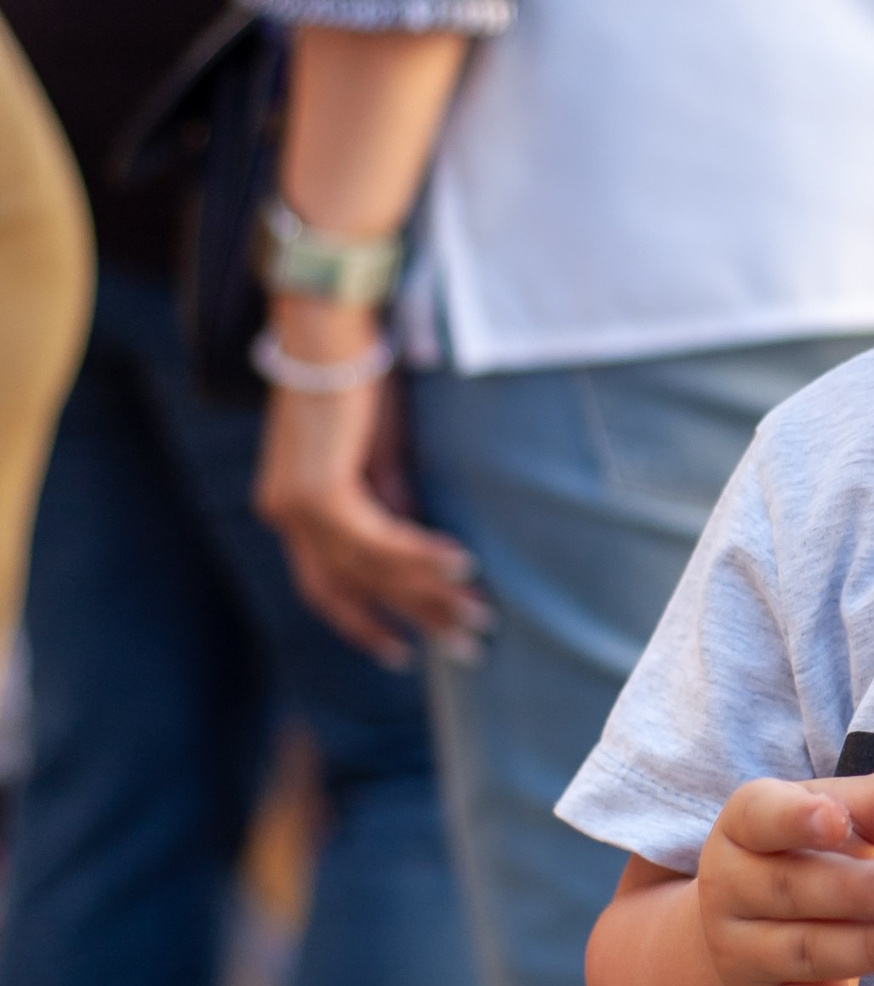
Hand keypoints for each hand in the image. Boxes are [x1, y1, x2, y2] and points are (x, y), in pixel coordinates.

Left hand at [254, 299, 486, 665]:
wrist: (328, 332)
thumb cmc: (356, 378)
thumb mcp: (376, 451)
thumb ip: (387, 497)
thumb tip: (411, 539)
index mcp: (292, 507)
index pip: (328, 585)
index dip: (363, 622)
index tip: (400, 652)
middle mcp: (285, 514)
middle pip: (354, 586)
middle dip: (412, 619)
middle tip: (462, 646)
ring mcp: (297, 505)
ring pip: (368, 569)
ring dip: (426, 593)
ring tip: (475, 614)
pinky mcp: (320, 489)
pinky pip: (377, 539)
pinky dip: (419, 553)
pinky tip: (461, 565)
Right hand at [696, 774, 873, 985]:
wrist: (752, 923)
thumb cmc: (810, 848)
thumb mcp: (828, 812)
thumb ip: (869, 800)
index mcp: (742, 827)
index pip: (759, 816)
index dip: (795, 818)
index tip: (836, 819)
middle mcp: (729, 891)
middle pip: (789, 890)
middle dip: (854, 891)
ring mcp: (744, 953)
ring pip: (806, 953)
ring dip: (870, 949)